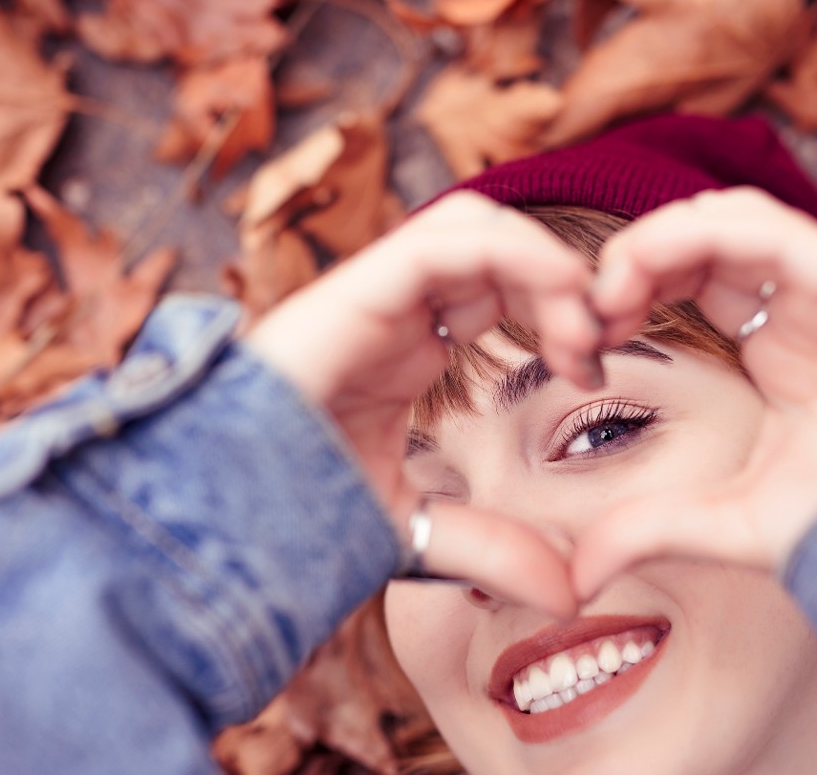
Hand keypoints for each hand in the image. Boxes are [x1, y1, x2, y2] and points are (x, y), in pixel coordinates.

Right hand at [243, 191, 600, 615]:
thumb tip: (569, 593)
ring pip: (475, 223)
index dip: (557, 309)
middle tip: (599, 344)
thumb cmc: (293, 521)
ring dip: (545, 264)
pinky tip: (559, 311)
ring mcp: (372, 294)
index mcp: (405, 346)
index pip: (494, 286)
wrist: (217, 521)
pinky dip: (519, 259)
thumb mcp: (415, 535)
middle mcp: (392, 310)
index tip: (595, 367)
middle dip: (560, 281)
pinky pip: (449, 241)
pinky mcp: (358, 290)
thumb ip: (490, 551)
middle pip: (494, 245)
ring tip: (582, 329)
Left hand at [573, 188, 816, 594]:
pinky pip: (774, 230)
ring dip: (657, 241)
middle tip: (586, 313)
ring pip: (733, 219)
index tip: (583, 342)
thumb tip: (577, 571)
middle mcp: (806, 307)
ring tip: (610, 293)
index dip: (629, 292)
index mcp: (779, 345)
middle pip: (705, 239)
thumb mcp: (730, 524)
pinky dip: (699, 233)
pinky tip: (650, 269)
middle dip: (633, 263)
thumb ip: (651, 528)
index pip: (693, 278)